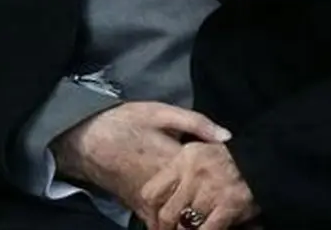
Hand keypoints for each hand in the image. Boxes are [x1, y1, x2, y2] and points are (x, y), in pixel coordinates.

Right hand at [51, 101, 232, 215]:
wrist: (86, 139)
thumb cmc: (123, 122)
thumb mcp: (158, 112)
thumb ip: (195, 122)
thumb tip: (227, 137)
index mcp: (174, 160)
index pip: (209, 181)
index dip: (227, 187)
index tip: (244, 190)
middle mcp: (165, 186)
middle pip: (197, 208)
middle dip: (215, 212)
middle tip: (242, 220)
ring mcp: (150, 200)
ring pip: (179, 222)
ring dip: (194, 224)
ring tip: (213, 223)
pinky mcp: (138, 207)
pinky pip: (159, 225)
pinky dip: (173, 228)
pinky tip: (185, 227)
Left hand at [138, 142, 258, 229]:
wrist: (263, 157)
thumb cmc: (228, 156)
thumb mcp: (197, 151)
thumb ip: (178, 170)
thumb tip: (156, 196)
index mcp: (182, 160)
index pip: (151, 192)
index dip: (149, 213)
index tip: (152, 222)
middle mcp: (193, 175)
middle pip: (166, 213)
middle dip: (164, 229)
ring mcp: (211, 191)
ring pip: (185, 225)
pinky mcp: (229, 206)